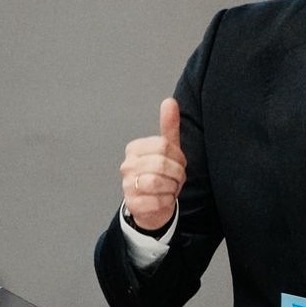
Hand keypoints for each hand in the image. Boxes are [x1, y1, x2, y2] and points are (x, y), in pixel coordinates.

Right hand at [120, 97, 185, 232]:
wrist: (152, 205)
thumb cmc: (161, 175)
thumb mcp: (168, 149)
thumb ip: (168, 125)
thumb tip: (170, 101)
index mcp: (135, 149)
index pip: (164, 146)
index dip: (178, 157)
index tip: (178, 164)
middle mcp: (127, 165)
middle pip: (162, 164)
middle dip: (176, 174)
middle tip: (175, 179)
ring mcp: (127, 185)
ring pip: (159, 183)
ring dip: (172, 188)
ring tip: (169, 188)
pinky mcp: (132, 204)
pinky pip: (158, 201)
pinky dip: (167, 202)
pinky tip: (163, 200)